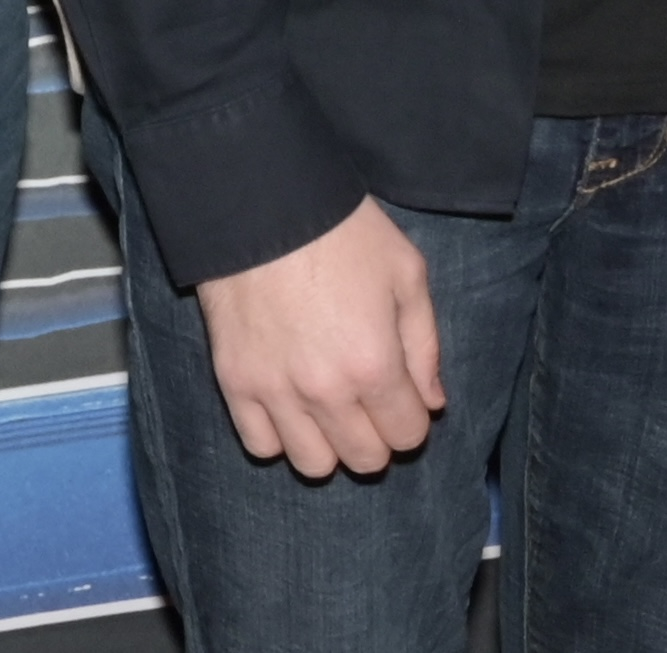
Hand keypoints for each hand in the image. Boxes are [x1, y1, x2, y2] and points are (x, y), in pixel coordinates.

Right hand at [190, 198, 445, 477]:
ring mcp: (275, 389)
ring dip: (328, 443)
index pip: (408, 436)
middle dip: (376, 434)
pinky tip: (287, 404)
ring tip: (326, 407)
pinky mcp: (234, 381)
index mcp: (375, 363)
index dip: (411, 415)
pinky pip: (260, 445)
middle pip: (365, 459)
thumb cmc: (342, 231)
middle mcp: (326, 389)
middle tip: (366, 398)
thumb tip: (433, 403)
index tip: (400, 392)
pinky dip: (277, 435)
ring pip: (314, 465)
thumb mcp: (406, 273)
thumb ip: (425, 344)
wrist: (260, 202)